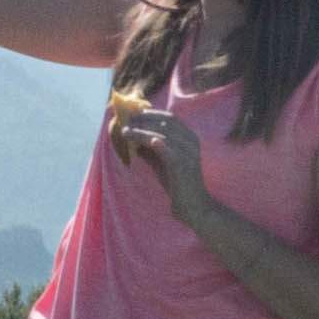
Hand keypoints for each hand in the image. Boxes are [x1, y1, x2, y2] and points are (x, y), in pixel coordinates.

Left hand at [106, 94, 208, 212]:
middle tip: (126, 121)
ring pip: (162, 132)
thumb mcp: (162, 162)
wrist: (193, 204)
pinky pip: (164, 148)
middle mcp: (191, 141)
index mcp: (190, 137)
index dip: (151, 113)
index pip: (170, 117)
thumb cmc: (177, 183)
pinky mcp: (182, 163)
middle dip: (144, 119)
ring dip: (141, 130)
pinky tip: (139, 138)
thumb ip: (150, 149)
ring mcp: (188, 151)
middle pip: (165, 121)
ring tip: (125, 131)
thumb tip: (133, 138)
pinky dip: (151, 140)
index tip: (134, 114)